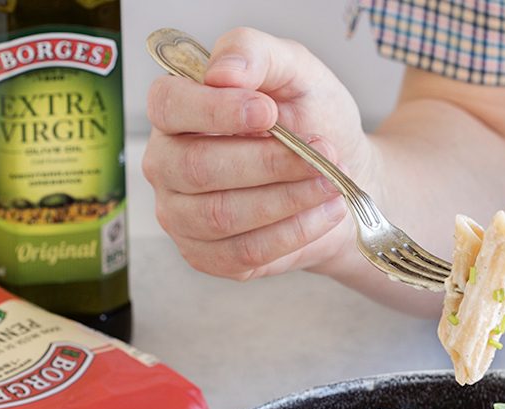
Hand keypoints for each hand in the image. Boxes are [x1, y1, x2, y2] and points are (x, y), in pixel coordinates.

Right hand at [142, 28, 371, 280]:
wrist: (337, 178)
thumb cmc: (310, 121)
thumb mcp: (294, 72)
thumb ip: (257, 55)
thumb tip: (222, 72)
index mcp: (175, 112)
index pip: (170, 107)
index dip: (216, 112)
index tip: (269, 112)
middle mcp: (167, 166)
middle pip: (199, 168)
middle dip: (268, 163)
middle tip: (322, 156)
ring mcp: (183, 217)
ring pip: (224, 215)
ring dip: (287, 200)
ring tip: (331, 184)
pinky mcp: (209, 257)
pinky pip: (246, 252)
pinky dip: (293, 233)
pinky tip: (325, 212)